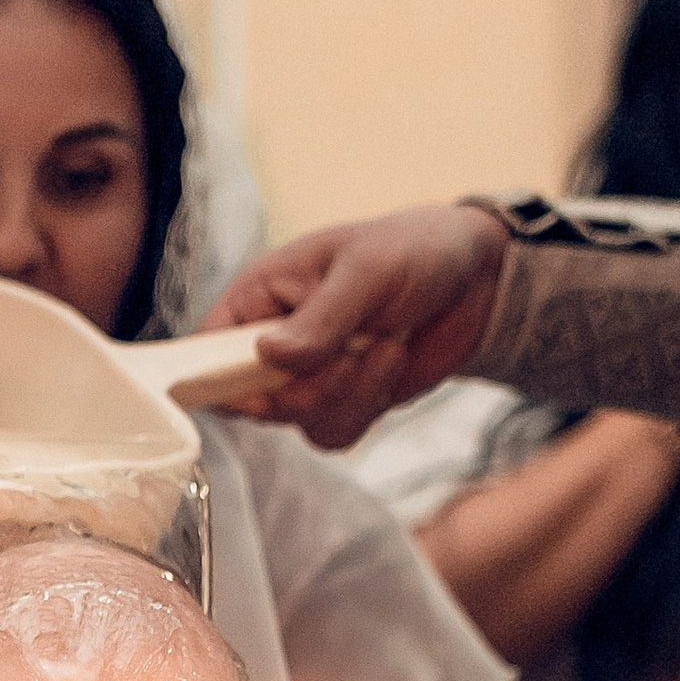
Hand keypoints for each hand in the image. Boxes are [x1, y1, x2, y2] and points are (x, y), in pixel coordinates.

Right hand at [200, 203, 509, 450]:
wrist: (474, 277)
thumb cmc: (411, 249)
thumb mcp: (365, 272)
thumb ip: (319, 319)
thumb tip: (270, 357)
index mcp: (259, 296)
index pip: (205, 349)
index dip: (212, 378)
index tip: (253, 389)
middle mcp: (273, 341)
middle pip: (249, 400)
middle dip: (307, 388)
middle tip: (350, 353)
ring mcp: (307, 375)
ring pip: (297, 420)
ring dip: (347, 395)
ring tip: (385, 345)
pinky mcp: (343, 400)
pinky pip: (335, 430)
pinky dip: (367, 404)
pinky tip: (392, 360)